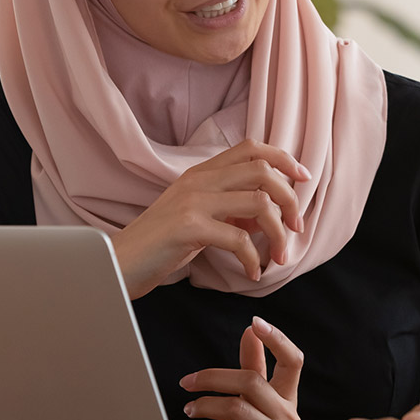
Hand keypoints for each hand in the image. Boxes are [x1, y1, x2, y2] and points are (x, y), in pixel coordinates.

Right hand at [113, 139, 309, 297]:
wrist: (116, 263)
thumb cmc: (159, 245)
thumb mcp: (198, 218)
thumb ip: (229, 210)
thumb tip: (267, 214)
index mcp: (201, 173)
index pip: (251, 147)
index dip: (283, 158)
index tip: (303, 178)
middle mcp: (199, 180)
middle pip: (262, 170)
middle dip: (290, 199)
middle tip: (296, 228)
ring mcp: (193, 201)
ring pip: (259, 202)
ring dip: (278, 232)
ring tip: (279, 256)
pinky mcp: (188, 227)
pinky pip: (240, 238)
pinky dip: (254, 258)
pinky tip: (253, 272)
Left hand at [181, 316, 303, 419]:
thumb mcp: (256, 407)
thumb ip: (254, 370)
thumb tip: (249, 332)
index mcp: (288, 399)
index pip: (293, 361)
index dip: (277, 339)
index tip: (256, 322)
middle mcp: (289, 417)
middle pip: (251, 381)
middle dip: (212, 377)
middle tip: (188, 382)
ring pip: (237, 409)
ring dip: (205, 406)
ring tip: (190, 410)